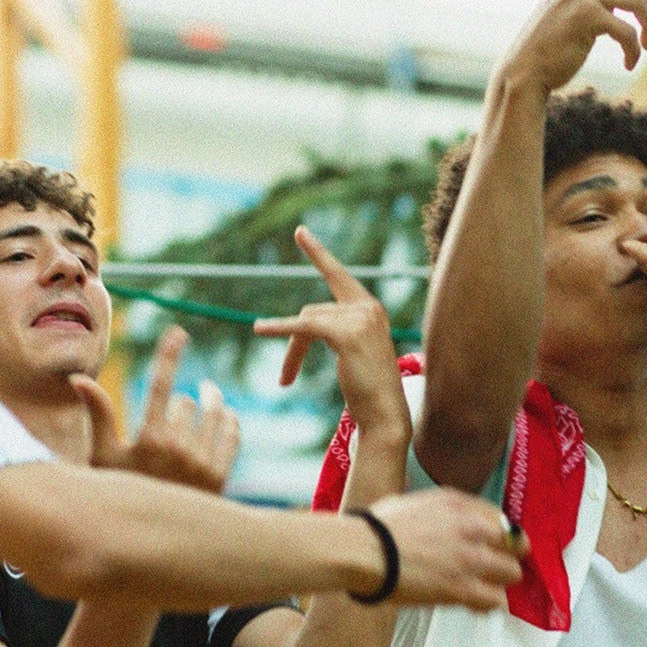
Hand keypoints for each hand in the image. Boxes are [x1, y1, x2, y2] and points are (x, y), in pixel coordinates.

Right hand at [71, 326, 239, 491]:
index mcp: (149, 439)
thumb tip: (78, 378)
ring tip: (202, 405)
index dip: (169, 354)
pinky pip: (231, 431)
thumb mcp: (103, 458)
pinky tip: (221, 419)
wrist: (151, 540)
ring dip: (207, 406)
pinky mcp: (222, 474)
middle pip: (187, 402)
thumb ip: (97, 415)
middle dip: (179, 405)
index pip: (161, 384)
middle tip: (171, 420)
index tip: (178, 333)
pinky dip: (227, 421)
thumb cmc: (122, 493)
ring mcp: (204, 462)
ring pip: (213, 413)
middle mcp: (180, 448)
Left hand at [253, 226, 410, 437]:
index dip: (318, 254)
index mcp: (370, 309)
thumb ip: (334, 330)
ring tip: (285, 381)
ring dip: (291, 354)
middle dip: (293, 344)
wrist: (385, 413)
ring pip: (305, 322)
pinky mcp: (347, 333)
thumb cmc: (367, 390)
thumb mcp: (351, 352)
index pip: (338, 276)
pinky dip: (280, 329)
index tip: (300, 232)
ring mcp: (360, 317)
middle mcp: (368, 307)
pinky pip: (304, 327)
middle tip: (284, 379)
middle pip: (312, 311)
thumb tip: (302, 322)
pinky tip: (261, 329)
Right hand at [364, 488, 523, 610]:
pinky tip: (475, 605)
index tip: (494, 546)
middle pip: (516, 544)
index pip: (500, 517)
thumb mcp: (411, 502)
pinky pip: (496, 601)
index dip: (499, 535)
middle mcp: (472, 527)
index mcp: (458, 503)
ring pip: (511, 573)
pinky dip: (488, 605)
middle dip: (504, 557)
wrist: (364, 551)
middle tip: (492, 569)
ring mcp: (471, 558)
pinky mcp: (463, 588)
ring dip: (498, 582)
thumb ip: (435, 510)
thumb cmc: (375, 528)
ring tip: (482, 589)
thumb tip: (434, 519)